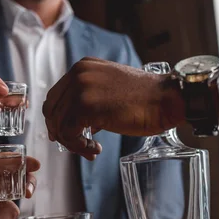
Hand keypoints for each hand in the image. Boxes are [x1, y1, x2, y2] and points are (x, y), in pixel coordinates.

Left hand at [42, 58, 185, 157]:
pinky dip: (78, 146)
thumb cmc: (144, 99)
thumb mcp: (109, 91)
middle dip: (60, 132)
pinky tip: (95, 149)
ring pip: (59, 124)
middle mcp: (78, 74)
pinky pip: (69, 133)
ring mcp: (80, 89)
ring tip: (90, 149)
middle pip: (51, 110)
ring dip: (73, 143)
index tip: (63, 133)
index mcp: (82, 68)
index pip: (55, 96)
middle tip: (74, 145)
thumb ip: (88, 101)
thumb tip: (74, 124)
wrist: (166, 99)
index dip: (56, 118)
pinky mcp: (86, 106)